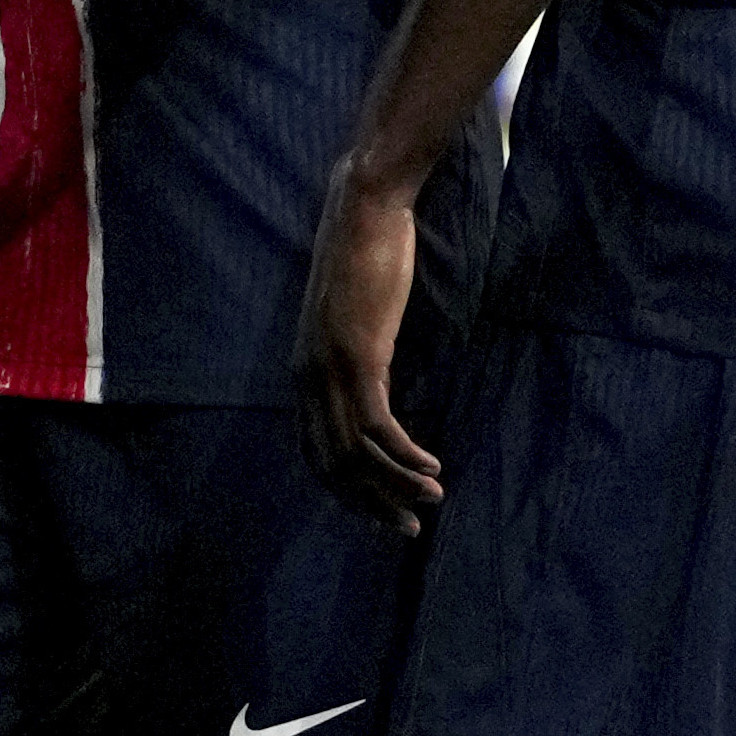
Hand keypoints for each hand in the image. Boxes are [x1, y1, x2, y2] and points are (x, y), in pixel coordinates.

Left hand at [290, 176, 442, 530]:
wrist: (365, 208)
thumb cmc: (366, 254)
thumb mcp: (354, 316)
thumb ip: (355, 351)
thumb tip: (372, 377)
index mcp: (303, 373)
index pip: (315, 454)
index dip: (347, 492)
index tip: (381, 511)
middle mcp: (308, 378)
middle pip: (333, 466)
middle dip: (371, 504)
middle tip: (407, 528)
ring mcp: (331, 369)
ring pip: (357, 454)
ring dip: (395, 486)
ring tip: (431, 501)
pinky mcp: (360, 358)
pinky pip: (379, 427)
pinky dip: (405, 456)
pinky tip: (431, 468)